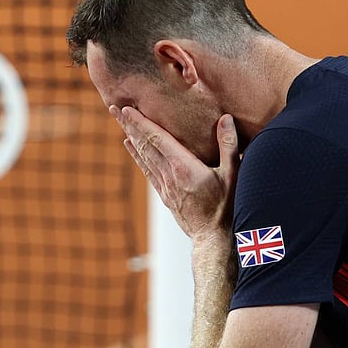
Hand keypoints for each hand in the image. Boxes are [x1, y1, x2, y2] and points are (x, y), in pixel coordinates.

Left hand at [113, 106, 239, 241]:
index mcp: (184, 167)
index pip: (157, 139)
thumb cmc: (227, 208)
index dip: (141, 122)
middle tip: (113, 108)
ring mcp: (165, 186)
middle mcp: (169, 175)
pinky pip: (147, 171)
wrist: (213, 239)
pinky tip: (131, 146)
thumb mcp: (233, 175)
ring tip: (120, 122)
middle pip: (144, 145)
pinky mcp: (166, 195)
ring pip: (144, 156)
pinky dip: (138, 156)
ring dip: (131, 137)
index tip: (127, 109)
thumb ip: (228, 146)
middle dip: (129, 125)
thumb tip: (225, 119)